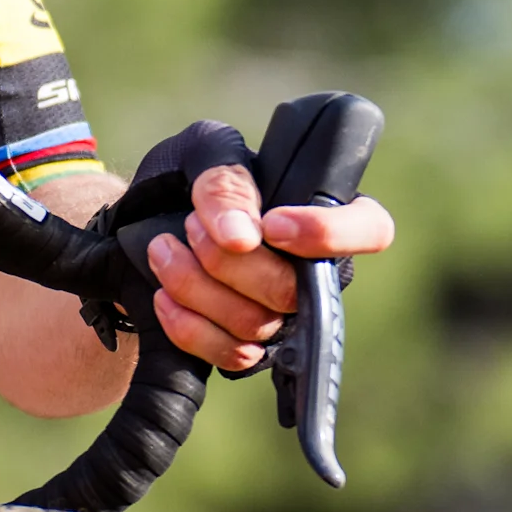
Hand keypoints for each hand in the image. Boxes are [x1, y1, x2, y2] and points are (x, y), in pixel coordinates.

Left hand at [144, 162, 396, 372]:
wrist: (140, 224)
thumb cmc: (184, 181)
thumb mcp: (201, 156)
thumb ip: (227, 182)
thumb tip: (243, 237)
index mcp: (322, 212)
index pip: (371, 229)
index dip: (328, 233)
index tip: (270, 224)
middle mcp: (313, 272)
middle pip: (292, 289)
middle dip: (227, 261)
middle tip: (189, 224)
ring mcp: (284, 317)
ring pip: (256, 324)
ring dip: (195, 285)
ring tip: (163, 247)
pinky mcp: (250, 349)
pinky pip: (232, 355)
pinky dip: (187, 326)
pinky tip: (162, 294)